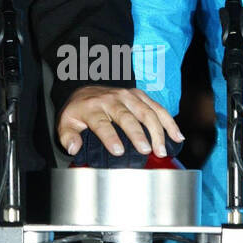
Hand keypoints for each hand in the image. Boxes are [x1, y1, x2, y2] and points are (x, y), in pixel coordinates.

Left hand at [57, 85, 184, 158]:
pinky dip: (169, 122)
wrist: (85, 91)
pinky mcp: (140, 95)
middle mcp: (112, 99)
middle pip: (128, 116)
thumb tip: (74, 148)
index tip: (118, 151)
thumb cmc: (78, 112)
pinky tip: (177, 136)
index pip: (102, 123)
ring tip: (162, 149)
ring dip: (157, 130)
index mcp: (92, 108)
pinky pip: (157, 107)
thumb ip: (68, 137)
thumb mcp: (66, 124)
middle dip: (138, 133)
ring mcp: (128, 95)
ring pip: (146, 111)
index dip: (110, 137)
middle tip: (147, 151)